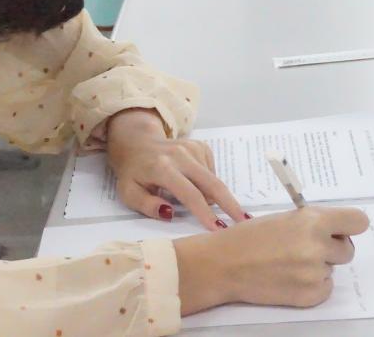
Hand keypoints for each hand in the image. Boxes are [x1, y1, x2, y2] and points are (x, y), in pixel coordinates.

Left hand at [105, 109, 246, 229]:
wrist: (136, 143)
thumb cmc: (133, 173)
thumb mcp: (129, 193)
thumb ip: (147, 205)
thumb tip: (170, 214)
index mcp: (162, 168)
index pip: (189, 193)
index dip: (205, 212)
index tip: (219, 229)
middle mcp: (180, 155)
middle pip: (212, 183)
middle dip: (229, 204)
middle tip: (244, 222)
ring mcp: (192, 148)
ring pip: (213, 180)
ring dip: (214, 197)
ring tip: (206, 207)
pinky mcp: (200, 146)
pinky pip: (212, 171)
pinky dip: (208, 184)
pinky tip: (195, 185)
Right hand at [174, 206, 369, 314]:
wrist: (224, 264)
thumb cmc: (249, 237)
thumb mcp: (284, 218)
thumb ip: (313, 222)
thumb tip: (337, 230)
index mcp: (313, 221)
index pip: (358, 221)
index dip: (349, 226)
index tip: (342, 229)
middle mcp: (318, 246)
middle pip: (347, 248)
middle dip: (331, 247)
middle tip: (304, 246)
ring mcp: (315, 273)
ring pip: (332, 268)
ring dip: (317, 266)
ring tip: (288, 261)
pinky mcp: (311, 295)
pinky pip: (325, 287)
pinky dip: (311, 284)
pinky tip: (288, 276)